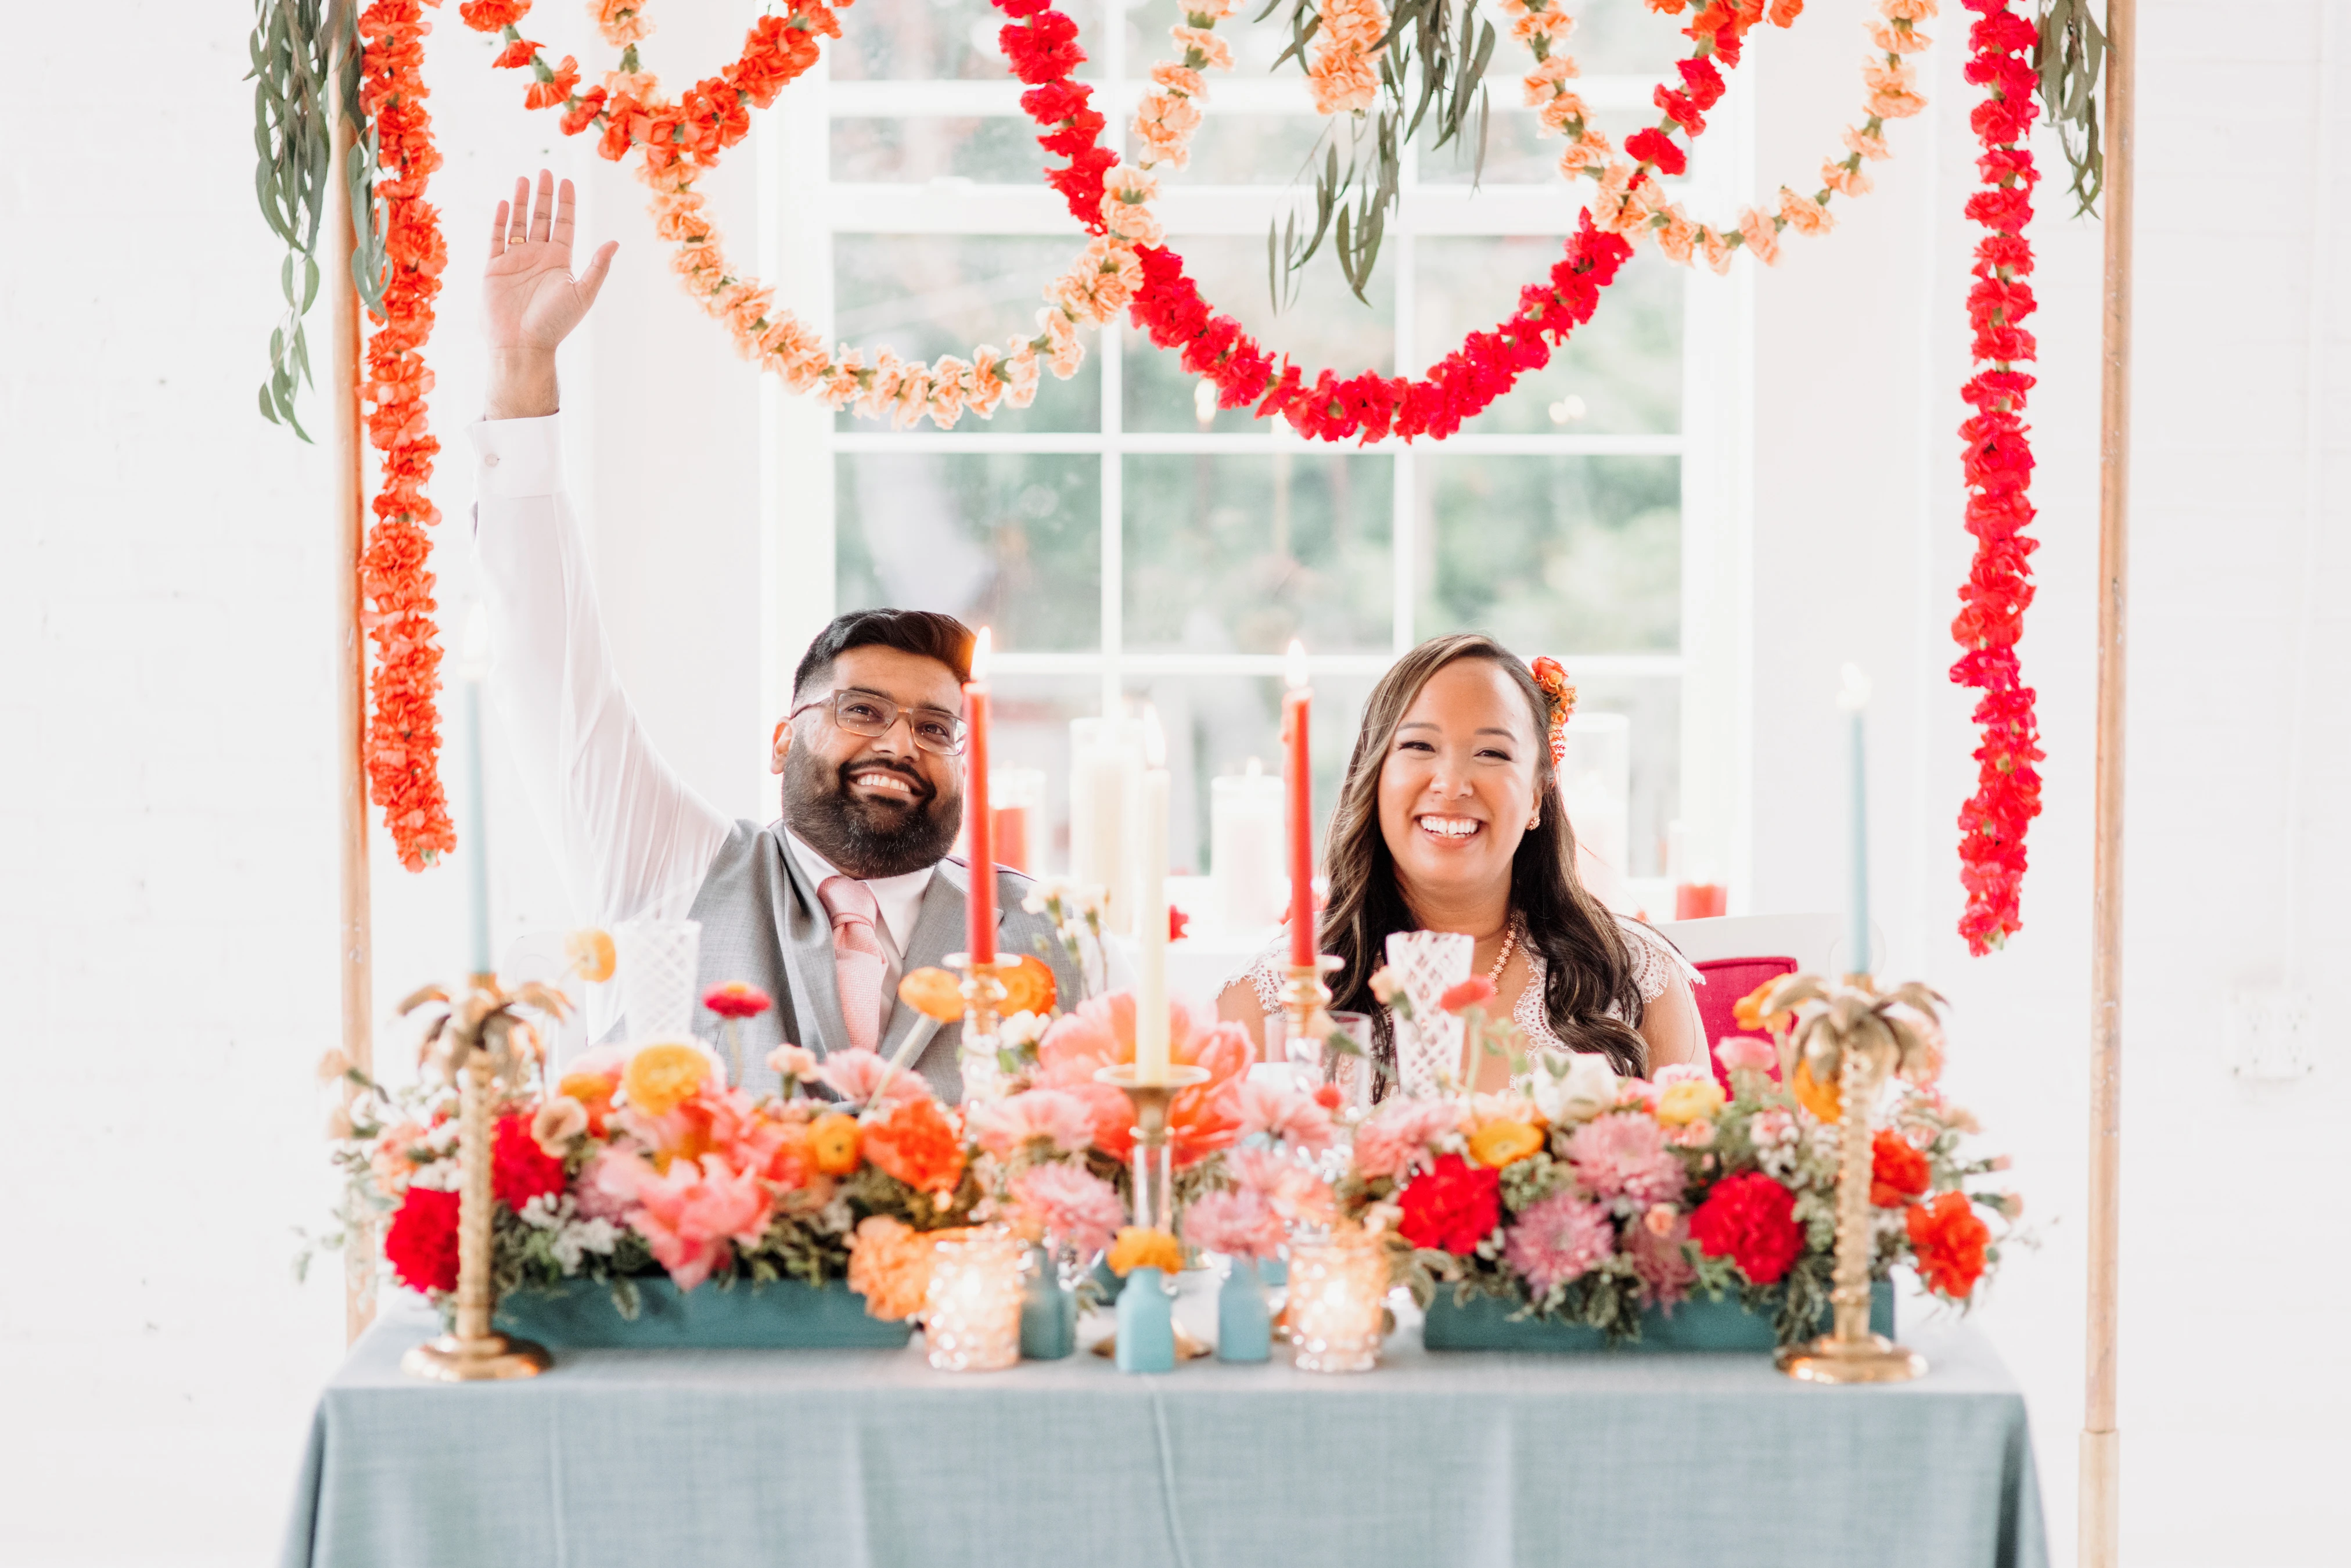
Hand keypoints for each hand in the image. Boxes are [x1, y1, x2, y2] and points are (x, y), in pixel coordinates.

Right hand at [482, 170, 616, 418]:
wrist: (522, 345)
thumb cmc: (555, 323)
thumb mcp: (583, 292)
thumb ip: (598, 266)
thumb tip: (615, 242)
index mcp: (560, 262)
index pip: (564, 225)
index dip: (566, 203)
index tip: (567, 181)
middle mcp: (538, 258)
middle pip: (542, 219)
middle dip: (545, 195)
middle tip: (545, 171)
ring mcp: (515, 261)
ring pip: (518, 223)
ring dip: (522, 202)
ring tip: (524, 178)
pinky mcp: (494, 268)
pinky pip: (496, 238)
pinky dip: (500, 220)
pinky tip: (505, 203)